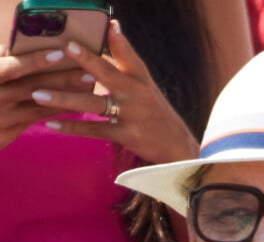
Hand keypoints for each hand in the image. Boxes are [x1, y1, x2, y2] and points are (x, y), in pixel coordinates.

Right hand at [0, 44, 92, 148]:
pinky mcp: (6, 132)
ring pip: (38, 104)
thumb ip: (1, 60)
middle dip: (61, 77)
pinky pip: (37, 118)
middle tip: (88, 70)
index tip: (59, 52)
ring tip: (88, 84)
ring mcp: (0, 116)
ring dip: (66, 94)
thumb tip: (19, 45)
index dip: (34, 60)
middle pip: (31, 85)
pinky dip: (58, 110)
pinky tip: (77, 105)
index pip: (10, 65)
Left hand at [30, 21, 199, 163]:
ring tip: (39, 94)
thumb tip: (112, 26)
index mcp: (139, 77)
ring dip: (64, 99)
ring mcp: (131, 115)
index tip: (106, 24)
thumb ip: (125, 57)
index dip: (117, 39)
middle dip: (87, 61)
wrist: (175, 145)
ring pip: (93, 104)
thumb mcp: (144, 82)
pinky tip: (51, 123)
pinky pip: (93, 130)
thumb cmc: (152, 110)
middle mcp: (136, 93)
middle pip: (108, 74)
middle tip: (66, 48)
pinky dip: (71, 127)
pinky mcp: (126, 135)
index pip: (128, 54)